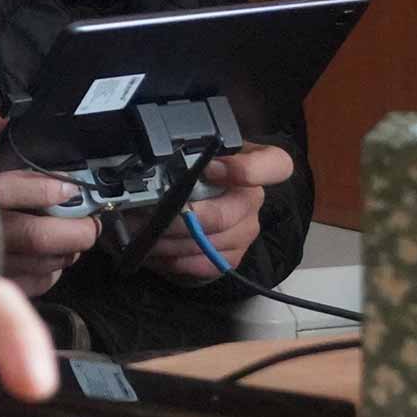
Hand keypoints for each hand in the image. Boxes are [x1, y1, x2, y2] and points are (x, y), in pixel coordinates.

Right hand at [0, 107, 103, 296]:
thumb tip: (8, 114)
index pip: (12, 190)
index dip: (47, 188)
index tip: (71, 186)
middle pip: (38, 236)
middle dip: (76, 229)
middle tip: (92, 220)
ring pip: (42, 262)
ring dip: (68, 249)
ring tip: (75, 234)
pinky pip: (34, 283)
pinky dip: (51, 272)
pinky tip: (53, 257)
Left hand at [143, 143, 294, 280]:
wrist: (196, 199)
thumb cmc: (192, 167)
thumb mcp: (192, 151)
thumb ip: (186, 154)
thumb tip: (157, 164)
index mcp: (252, 163)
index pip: (275, 165)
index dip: (247, 170)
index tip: (209, 168)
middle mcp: (253, 198)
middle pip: (223, 216)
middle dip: (179, 219)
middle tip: (147, 216)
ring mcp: (246, 230)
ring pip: (209, 244)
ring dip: (170, 242)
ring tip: (141, 233)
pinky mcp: (233, 255)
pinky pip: (207, 265)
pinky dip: (177, 261)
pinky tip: (156, 252)